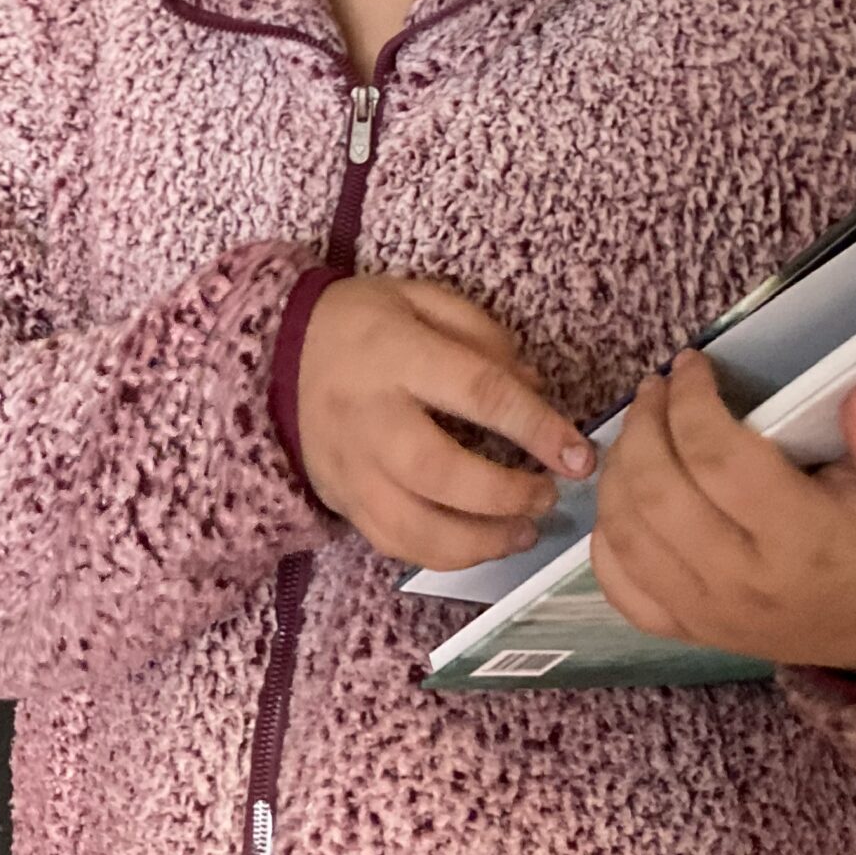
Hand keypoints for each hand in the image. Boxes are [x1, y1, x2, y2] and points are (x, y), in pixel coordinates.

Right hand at [294, 277, 591, 571]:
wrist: (275, 358)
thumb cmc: (363, 323)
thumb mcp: (420, 298)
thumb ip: (480, 335)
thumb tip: (533, 386)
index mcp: (397, 354)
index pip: (477, 392)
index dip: (536, 427)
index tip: (580, 455)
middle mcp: (371, 416)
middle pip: (442, 472)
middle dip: (506, 495)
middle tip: (548, 495)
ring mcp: (352, 466)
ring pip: (415, 526)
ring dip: (480, 541)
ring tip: (524, 531)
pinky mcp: (342, 500)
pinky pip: (393, 545)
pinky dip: (444, 556)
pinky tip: (480, 544)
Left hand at [591, 354, 855, 676]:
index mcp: (804, 541)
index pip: (719, 459)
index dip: (692, 401)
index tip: (692, 363)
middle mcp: (743, 581)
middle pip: (658, 494)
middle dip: (643, 426)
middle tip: (654, 387)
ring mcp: (708, 614)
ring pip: (627, 536)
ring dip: (617, 471)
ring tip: (638, 428)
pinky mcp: (689, 631)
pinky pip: (621, 589)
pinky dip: (606, 538)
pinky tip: (626, 496)